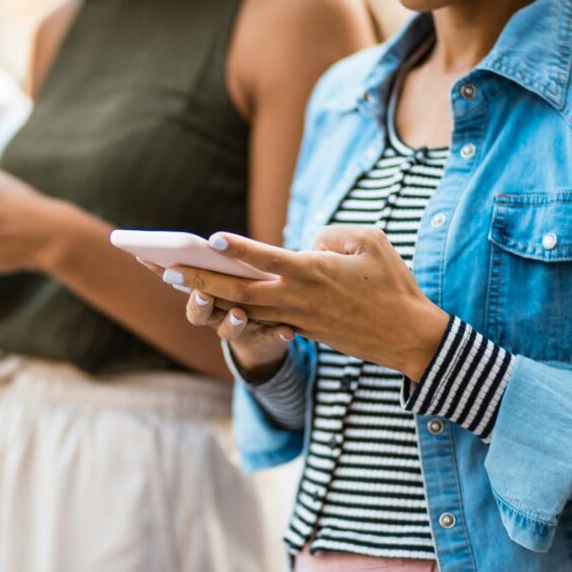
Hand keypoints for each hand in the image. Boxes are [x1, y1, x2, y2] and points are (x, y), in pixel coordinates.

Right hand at [137, 257, 293, 381]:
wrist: (265, 338)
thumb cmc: (242, 294)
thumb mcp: (228, 277)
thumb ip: (214, 262)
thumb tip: (209, 237)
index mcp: (205, 296)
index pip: (181, 285)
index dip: (168, 278)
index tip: (169, 270)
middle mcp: (217, 316)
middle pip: (201, 313)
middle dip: (200, 304)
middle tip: (203, 294)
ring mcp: (240, 330)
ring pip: (230, 330)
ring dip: (232, 322)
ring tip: (240, 314)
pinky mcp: (266, 338)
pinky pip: (271, 338)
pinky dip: (278, 334)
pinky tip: (288, 330)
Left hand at [159, 227, 449, 381]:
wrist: (408, 337)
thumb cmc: (393, 284)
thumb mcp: (371, 242)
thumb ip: (333, 234)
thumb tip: (308, 243)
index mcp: (313, 272)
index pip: (266, 258)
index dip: (237, 249)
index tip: (208, 239)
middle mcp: (297, 298)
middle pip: (237, 290)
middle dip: (198, 280)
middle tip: (163, 269)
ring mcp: (296, 317)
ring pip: (241, 308)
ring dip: (206, 296)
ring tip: (173, 281)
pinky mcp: (301, 329)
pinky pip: (260, 318)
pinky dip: (233, 310)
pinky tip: (209, 300)